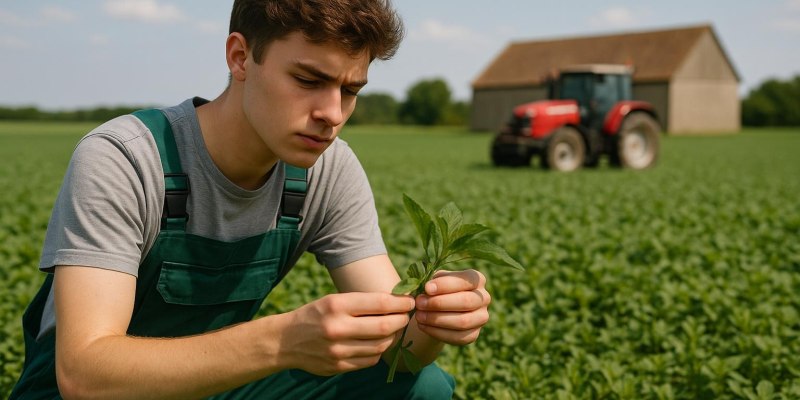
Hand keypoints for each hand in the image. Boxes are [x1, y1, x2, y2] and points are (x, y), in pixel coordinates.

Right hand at [281, 292, 413, 375]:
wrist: (285, 341)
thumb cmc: (315, 315)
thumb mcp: (333, 300)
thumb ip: (361, 303)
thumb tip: (397, 301)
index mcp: (336, 305)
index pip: (379, 303)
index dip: (400, 302)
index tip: (410, 301)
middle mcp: (337, 328)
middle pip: (384, 326)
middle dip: (401, 320)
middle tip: (406, 316)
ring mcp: (337, 350)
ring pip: (380, 346)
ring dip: (392, 337)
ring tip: (393, 328)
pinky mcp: (338, 366)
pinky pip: (370, 360)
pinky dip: (379, 351)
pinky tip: (378, 343)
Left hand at [414, 269, 490, 345]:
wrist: (438, 310)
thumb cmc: (436, 290)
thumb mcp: (435, 280)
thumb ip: (431, 282)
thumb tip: (426, 289)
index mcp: (477, 279)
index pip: (466, 280)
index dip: (446, 285)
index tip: (427, 288)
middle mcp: (484, 298)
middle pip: (466, 301)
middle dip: (439, 303)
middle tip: (419, 303)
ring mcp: (481, 317)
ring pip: (463, 321)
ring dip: (437, 319)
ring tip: (419, 316)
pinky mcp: (474, 334)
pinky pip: (458, 337)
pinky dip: (437, 332)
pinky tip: (423, 326)